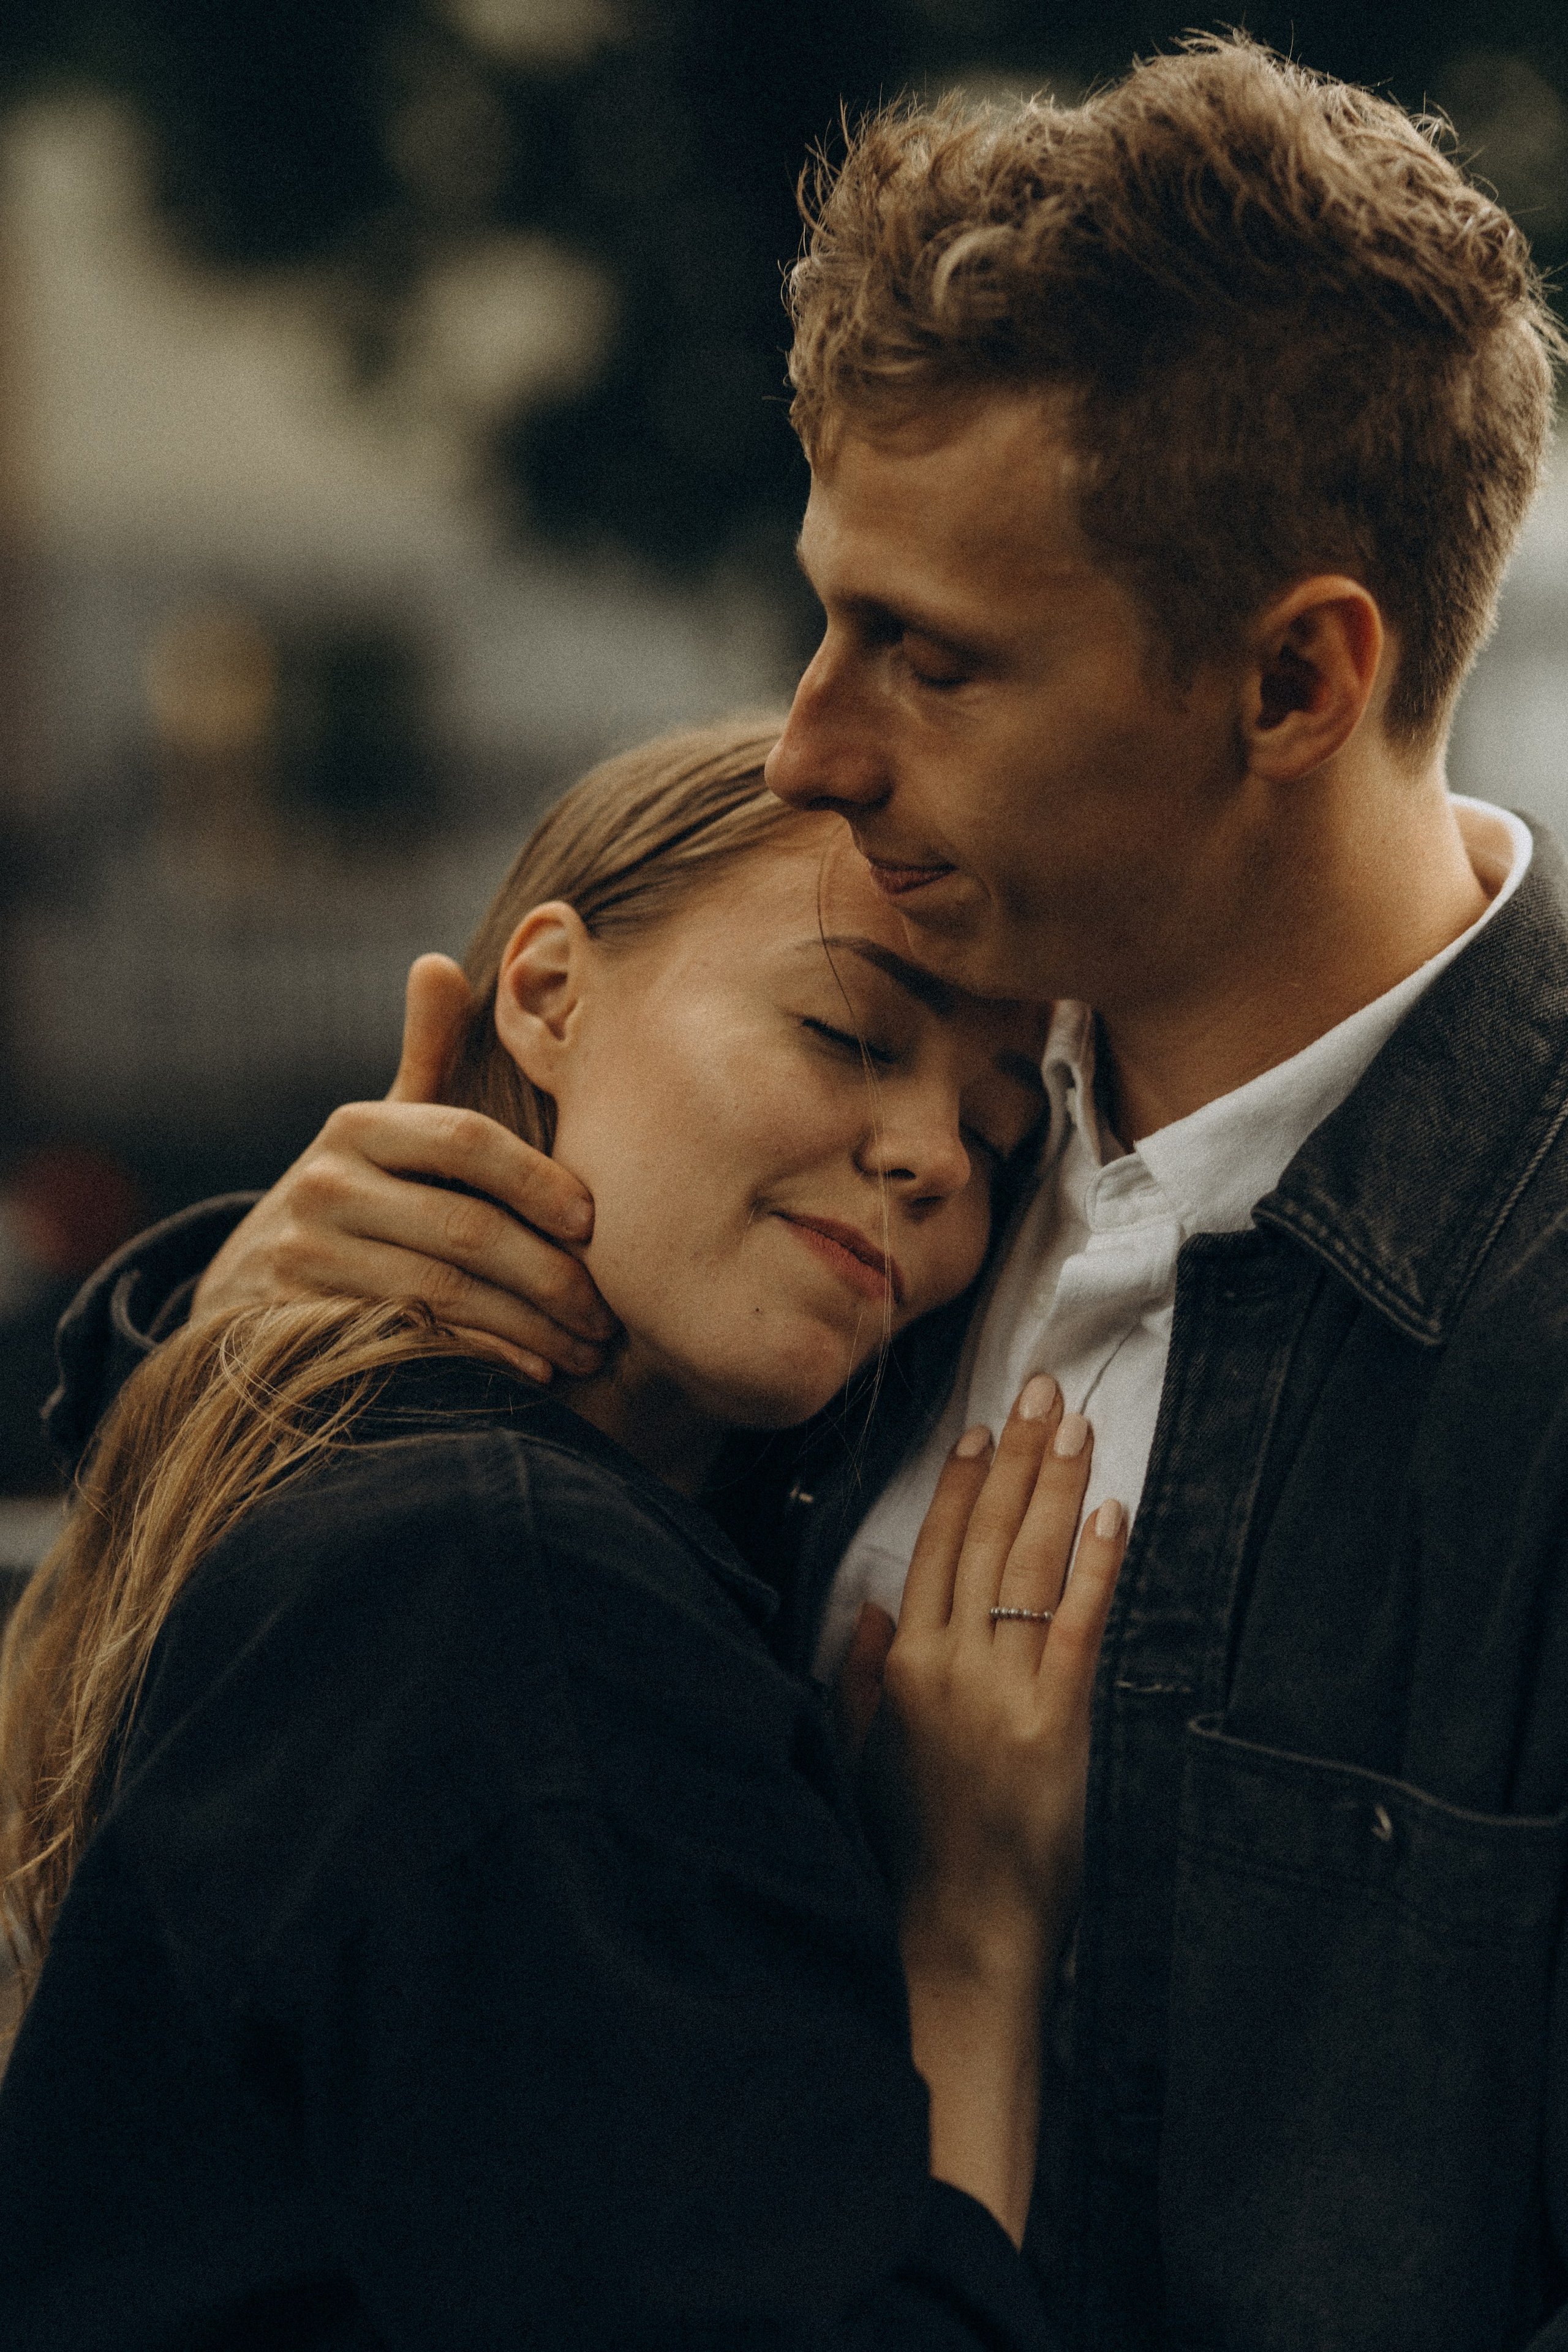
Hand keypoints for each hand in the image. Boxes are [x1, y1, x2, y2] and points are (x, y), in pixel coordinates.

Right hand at [190, 955, 618, 1382]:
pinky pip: (412, 1342)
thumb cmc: (355, 1197)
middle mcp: (324, 1185)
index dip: (538, 1178)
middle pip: (465, 1229)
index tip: (596, 1221)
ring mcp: (305, 1256)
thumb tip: (439, 962)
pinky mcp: (300, 1322)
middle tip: (610, 1313)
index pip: (465, 1139)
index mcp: (358, 1127)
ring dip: (532, 1328)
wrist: (247, 1284)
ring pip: (446, 1293)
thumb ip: (423, 1055)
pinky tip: (533, 1370)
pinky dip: (483, 1358)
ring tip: (587, 1349)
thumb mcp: (379, 1127)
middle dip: (552, 1277)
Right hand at [865, 1374, 1124, 2245]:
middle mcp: (946, 1666)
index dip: (960, 1484)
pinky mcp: (1054, 1724)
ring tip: (1076, 1426)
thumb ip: (859, 1680)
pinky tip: (1110, 1510)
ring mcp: (1000, 1692)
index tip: (982, 1427)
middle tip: (1042, 1391)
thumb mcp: (858, 1760)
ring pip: (1028, 1565)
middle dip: (1016, 1459)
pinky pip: (1076, 1625)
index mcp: (900, 1670)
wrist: (956, 1935)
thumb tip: (869, 1608)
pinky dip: (1094, 1564)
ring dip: (1055, 1488)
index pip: (933, 1550)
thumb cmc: (906, 1854)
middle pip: (984, 1540)